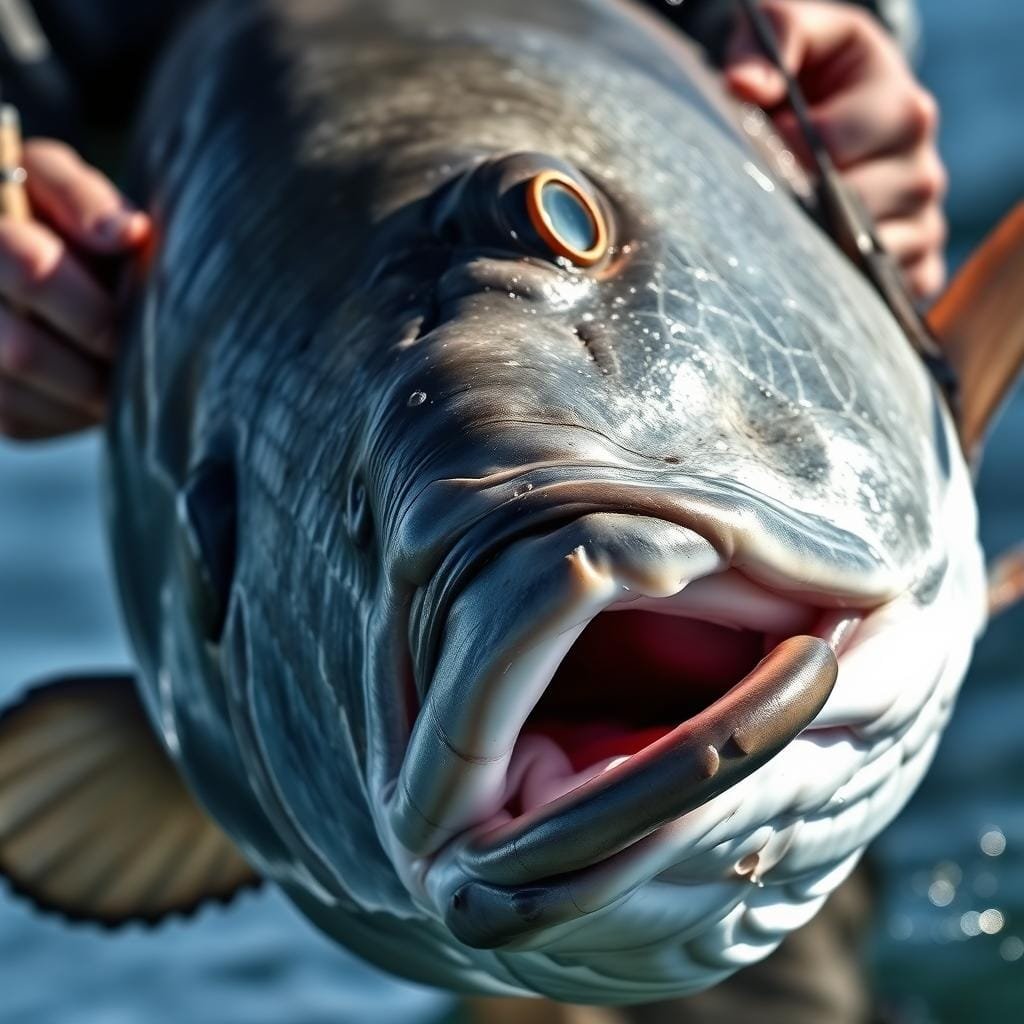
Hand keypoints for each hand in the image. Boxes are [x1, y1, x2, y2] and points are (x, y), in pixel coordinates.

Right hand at [0, 139, 149, 440]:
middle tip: (141, 364)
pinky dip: (73, 415)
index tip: (134, 324)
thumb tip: (129, 235)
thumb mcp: (55, 181)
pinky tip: (98, 393)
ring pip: (16, 397)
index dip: (93, 309)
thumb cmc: (51, 213)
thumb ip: (85, 199)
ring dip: (87, 396)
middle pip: (21, 350)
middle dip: (95, 365)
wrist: (28, 257)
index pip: (32, 271)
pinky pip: (23, 423)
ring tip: (128, 378)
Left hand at [725, 0, 946, 298]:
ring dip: (813, 252)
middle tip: (765, 197)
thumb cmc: (805, 75)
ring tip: (782, 228)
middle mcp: (922, 170)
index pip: (834, 151)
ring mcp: (923, 225)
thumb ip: (770, 43)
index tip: (763, 145)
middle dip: (796, 208)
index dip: (784, 153)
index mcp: (902, 109)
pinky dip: (844, 292)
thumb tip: (743, 88)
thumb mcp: (790, 34)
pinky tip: (811, 270)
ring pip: (864, 258)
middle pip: (852, 211)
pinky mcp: (916, 270)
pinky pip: (883, 296)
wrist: (831, 115)